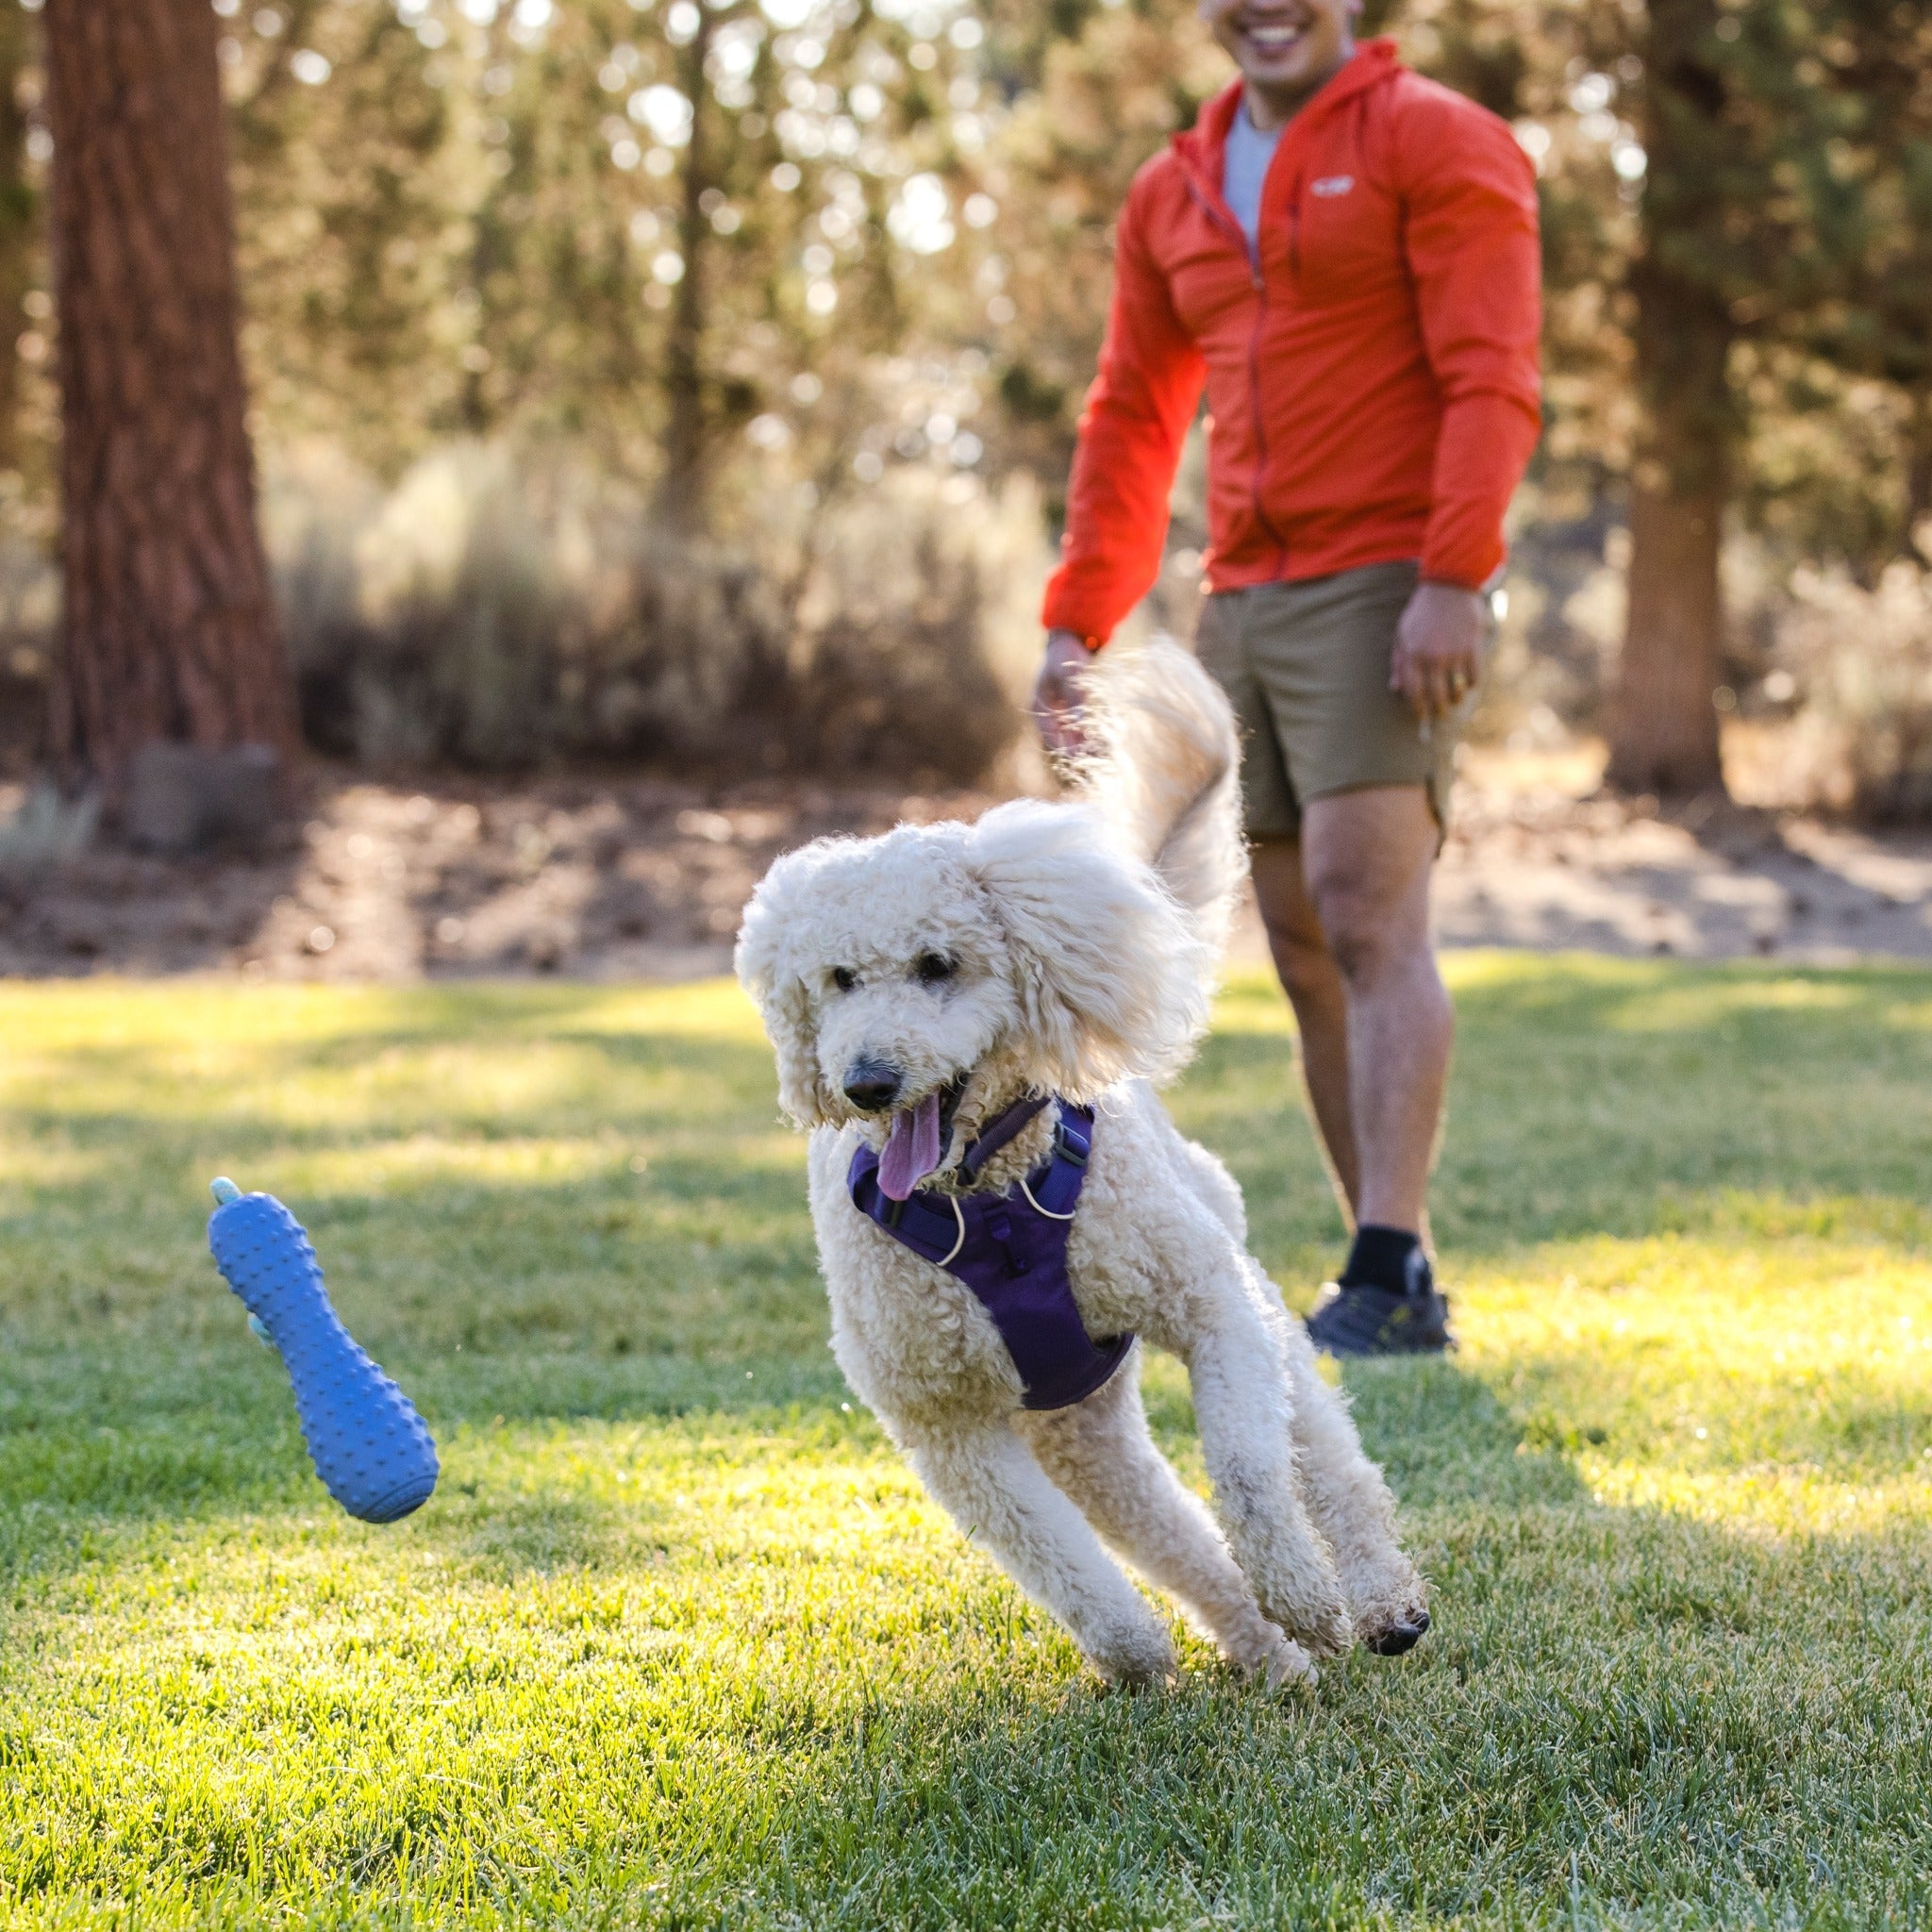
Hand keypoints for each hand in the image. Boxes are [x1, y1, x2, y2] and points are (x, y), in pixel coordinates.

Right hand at [1032, 629, 1094, 755]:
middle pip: (1061, 738)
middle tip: (1095, 761)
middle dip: (1077, 750)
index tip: (1079, 758)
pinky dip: (1090, 733)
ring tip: (1102, 755)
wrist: (1070, 639)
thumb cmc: (1065, 655)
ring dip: (1085, 744)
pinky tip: (1104, 740)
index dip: (1064, 748)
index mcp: (1039, 707)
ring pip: (1071, 734)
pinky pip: (1080, 726)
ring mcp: (1059, 712)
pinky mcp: (1072, 709)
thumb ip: (1075, 700)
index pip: (1049, 735)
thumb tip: (1081, 726)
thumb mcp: (1070, 676)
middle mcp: (1047, 713)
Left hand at [1390, 581, 1484, 719]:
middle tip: (1439, 713)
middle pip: (1435, 695)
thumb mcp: (1402, 633)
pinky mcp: (1472, 647)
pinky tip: (1468, 683)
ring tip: (1454, 700)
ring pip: (1456, 690)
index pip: (1413, 691)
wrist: (1449, 585)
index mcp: (1412, 654)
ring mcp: (1454, 653)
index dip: (1417, 706)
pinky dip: (1471, 683)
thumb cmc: (1422, 610)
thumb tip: (1394, 688)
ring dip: (1455, 699)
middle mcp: (1432, 656)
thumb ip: (1398, 662)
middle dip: (1437, 709)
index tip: (1420, 713)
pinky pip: (1474, 676)